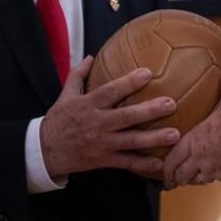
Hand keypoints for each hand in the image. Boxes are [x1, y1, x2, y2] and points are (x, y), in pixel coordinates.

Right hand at [39, 56, 178, 177]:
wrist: (45, 151)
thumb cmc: (58, 120)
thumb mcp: (65, 95)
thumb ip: (78, 75)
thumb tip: (90, 56)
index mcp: (89, 104)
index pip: (110, 91)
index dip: (128, 82)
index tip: (148, 73)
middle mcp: (97, 123)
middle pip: (126, 116)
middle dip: (150, 111)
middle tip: (171, 104)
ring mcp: (102, 143)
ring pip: (131, 141)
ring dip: (154, 138)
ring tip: (175, 134)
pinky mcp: (104, 159)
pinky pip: (126, 162)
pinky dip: (143, 164)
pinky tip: (160, 163)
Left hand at [162, 60, 220, 186]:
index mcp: (195, 140)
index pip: (173, 158)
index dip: (166, 167)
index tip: (164, 170)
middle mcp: (201, 158)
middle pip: (182, 174)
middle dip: (176, 176)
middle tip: (173, 178)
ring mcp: (214, 169)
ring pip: (197, 180)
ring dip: (193, 178)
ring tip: (192, 177)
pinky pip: (216, 181)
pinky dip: (213, 179)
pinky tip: (216, 174)